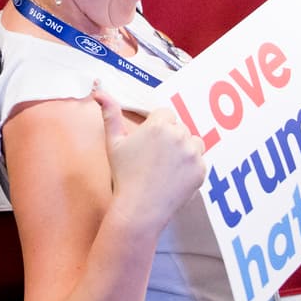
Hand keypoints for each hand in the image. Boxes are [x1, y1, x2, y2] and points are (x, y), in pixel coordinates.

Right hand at [92, 89, 204, 224]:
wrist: (139, 208)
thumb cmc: (124, 175)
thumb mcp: (113, 143)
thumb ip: (110, 114)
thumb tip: (99, 92)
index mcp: (159, 125)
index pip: (165, 115)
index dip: (156, 128)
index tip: (148, 144)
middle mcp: (179, 135)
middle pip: (179, 128)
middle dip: (170, 138)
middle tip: (154, 158)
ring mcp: (193, 153)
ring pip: (193, 142)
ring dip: (184, 149)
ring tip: (166, 167)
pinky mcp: (201, 170)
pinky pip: (199, 161)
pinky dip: (190, 167)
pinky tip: (173, 177)